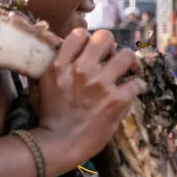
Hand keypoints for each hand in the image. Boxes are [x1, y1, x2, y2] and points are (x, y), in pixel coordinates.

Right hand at [35, 29, 145, 165]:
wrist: (60, 143)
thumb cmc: (48, 117)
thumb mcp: (39, 87)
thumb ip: (45, 69)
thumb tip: (48, 55)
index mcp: (60, 65)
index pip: (80, 34)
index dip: (88, 41)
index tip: (91, 52)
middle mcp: (81, 70)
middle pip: (105, 38)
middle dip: (111, 47)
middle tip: (112, 59)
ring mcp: (100, 84)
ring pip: (127, 55)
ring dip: (130, 63)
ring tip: (130, 71)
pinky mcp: (117, 100)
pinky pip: (137, 83)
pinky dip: (137, 86)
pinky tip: (133, 91)